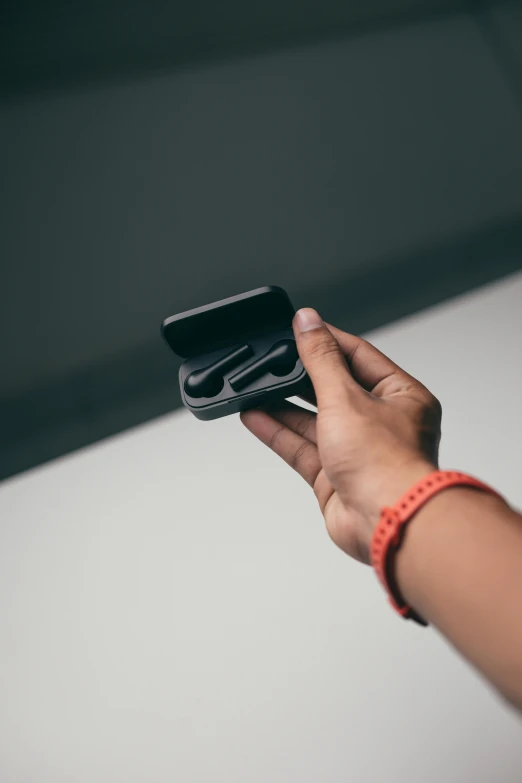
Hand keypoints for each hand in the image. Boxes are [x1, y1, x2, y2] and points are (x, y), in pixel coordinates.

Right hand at [240, 308, 441, 562]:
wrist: (386, 523)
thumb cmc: (387, 464)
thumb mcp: (346, 397)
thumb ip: (321, 359)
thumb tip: (308, 322)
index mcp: (402, 397)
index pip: (359, 356)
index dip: (326, 340)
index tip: (300, 327)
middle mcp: (381, 423)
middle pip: (334, 388)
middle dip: (301, 376)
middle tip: (273, 358)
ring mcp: (357, 451)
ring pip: (313, 420)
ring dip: (282, 405)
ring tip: (254, 387)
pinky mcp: (334, 476)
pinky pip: (301, 447)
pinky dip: (277, 432)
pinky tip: (255, 416)